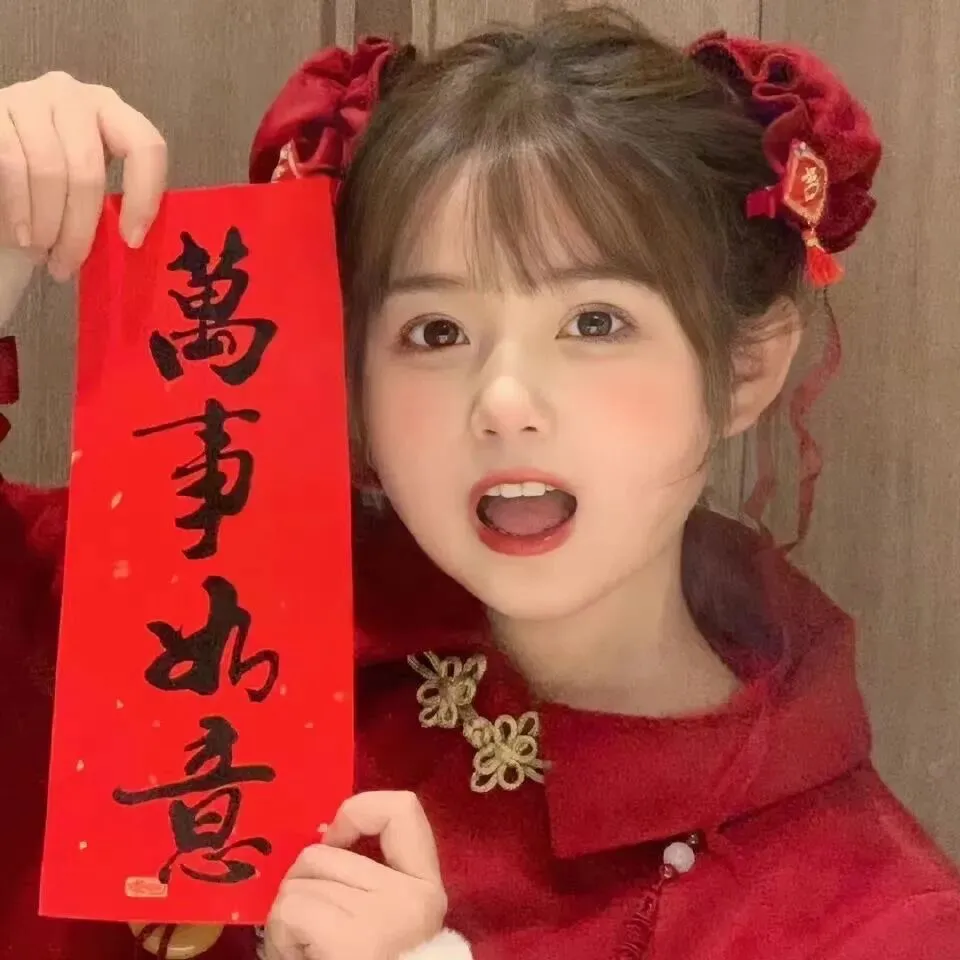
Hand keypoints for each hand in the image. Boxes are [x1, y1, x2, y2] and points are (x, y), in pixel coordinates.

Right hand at [0, 71, 165, 281]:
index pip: (146, 145)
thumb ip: (116, 206)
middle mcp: (72, 95)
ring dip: (46, 224)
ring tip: (42, 254)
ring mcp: (29, 98)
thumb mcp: (91, 193)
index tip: (132, 241)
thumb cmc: (54, 190)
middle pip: (89, 169)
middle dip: (79, 229)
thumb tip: (133, 247)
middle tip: (68, 265)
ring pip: (49, 171)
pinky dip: (19, 208)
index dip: (143, 196)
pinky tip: (21, 236)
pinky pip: (12, 165)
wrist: (0, 174)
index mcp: (112, 114)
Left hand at [265, 791, 447, 959]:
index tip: (335, 839)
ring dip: (286, 918)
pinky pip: (291, 910)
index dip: (356, 810)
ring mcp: (384, 917)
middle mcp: (412, 896)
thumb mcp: (375, 916)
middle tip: (308, 935)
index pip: (402, 809)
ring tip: (302, 952)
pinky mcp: (351, 941)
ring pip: (299, 881)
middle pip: (323, 851)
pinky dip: (280, 936)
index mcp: (426, 888)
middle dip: (301, 888)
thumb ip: (362, 877)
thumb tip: (321, 837)